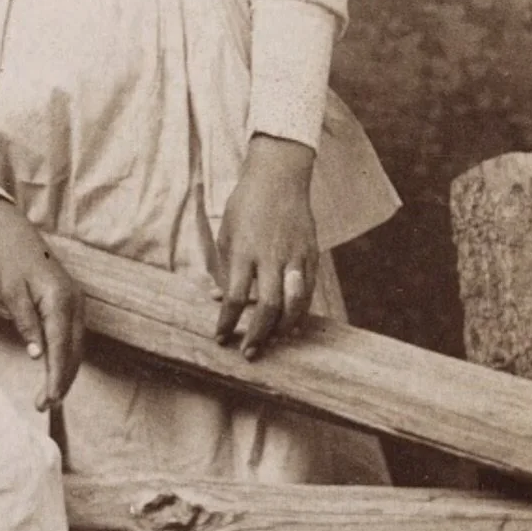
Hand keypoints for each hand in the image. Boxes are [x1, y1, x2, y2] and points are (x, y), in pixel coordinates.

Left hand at [0, 196, 85, 409]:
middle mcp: (75, 303)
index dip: (56, 376)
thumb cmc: (10, 262)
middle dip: (62, 381)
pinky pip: (73, 337)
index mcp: (60, 299)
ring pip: (77, 347)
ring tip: (48, 397)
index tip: (49, 400)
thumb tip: (38, 356)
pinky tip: (55, 372)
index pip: (61, 347)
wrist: (15, 234)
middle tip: (44, 406)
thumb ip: (26, 324)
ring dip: (65, 372)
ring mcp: (77, 303)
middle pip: (74, 351)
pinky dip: (66, 357)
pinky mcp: (72, 304)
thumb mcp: (12, 293)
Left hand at [215, 135, 317, 360]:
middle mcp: (271, 256)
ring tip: (274, 342)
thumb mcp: (227, 232)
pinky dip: (300, 311)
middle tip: (249, 352)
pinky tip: (291, 323)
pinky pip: (308, 291)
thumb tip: (220, 298)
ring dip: (284, 328)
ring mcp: (295, 256)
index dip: (227, 321)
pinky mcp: (311, 255)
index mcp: (244, 250)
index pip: (236, 296)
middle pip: (268, 306)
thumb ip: (226, 267)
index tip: (219, 336)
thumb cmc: (246, 205)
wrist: (279, 178)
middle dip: (258, 334)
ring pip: (295, 303)